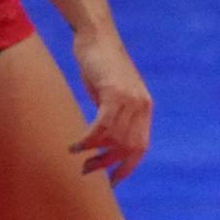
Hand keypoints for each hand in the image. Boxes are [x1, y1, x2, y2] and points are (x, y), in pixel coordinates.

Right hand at [69, 25, 152, 183]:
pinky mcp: (114, 93)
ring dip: (94, 154)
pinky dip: (88, 140)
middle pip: (128, 147)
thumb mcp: (112, 94)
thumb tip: (104, 142)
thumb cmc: (101, 66)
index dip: (128, 167)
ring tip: (79, 159)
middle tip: (87, 170)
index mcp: (144, 107)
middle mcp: (142, 105)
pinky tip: (75, 146)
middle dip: (107, 164)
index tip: (113, 182)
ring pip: (114, 139)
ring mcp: (130, 99)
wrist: (97, 37)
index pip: (141, 146)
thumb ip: (114, 116)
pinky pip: (102, 126)